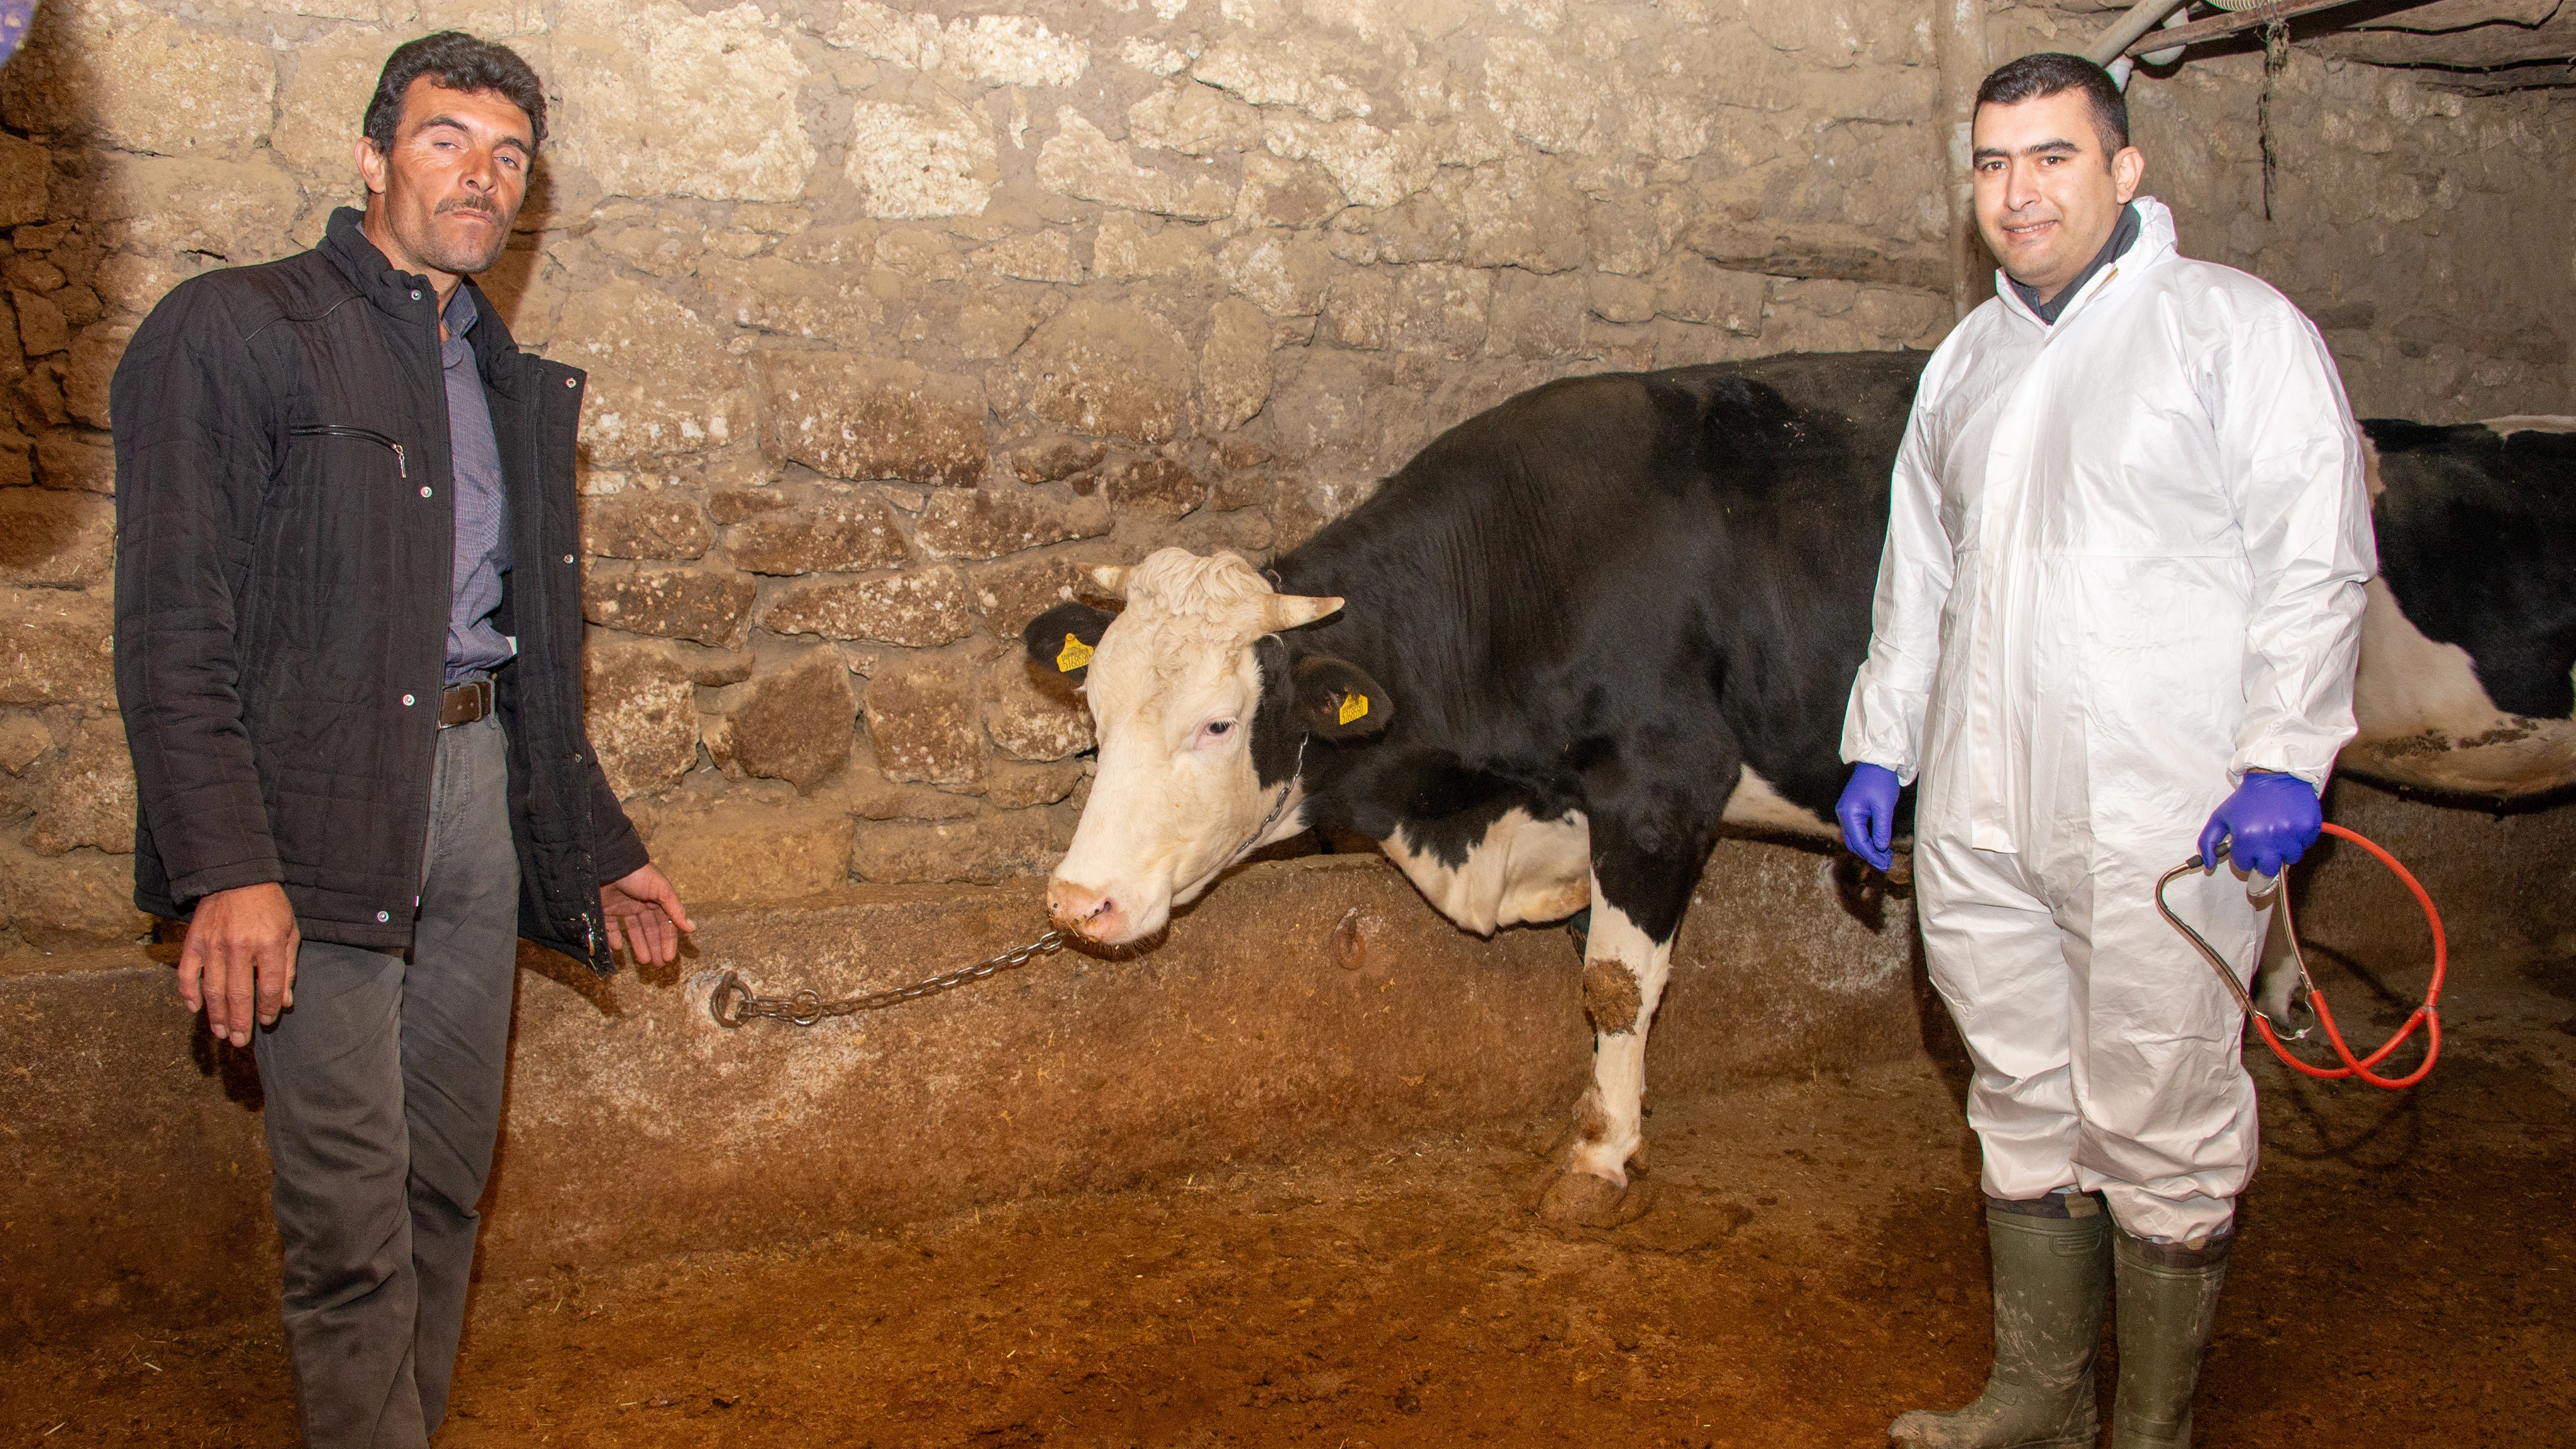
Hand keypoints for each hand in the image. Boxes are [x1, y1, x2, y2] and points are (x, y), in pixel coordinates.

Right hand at [180, 882, 298, 1046]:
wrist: (236, 877)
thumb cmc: (269, 906)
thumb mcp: (289, 931)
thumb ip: (288, 967)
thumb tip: (284, 1002)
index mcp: (267, 943)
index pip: (269, 986)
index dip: (268, 1008)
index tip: (267, 1021)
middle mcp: (238, 947)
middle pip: (239, 995)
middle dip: (241, 1022)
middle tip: (241, 1041)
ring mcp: (212, 946)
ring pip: (212, 991)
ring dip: (217, 1016)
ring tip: (223, 1033)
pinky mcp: (193, 942)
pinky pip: (187, 974)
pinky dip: (188, 994)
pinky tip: (195, 1009)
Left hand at [601, 863, 693, 966]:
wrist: (609, 862)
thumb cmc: (638, 874)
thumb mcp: (661, 890)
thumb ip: (675, 910)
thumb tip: (691, 928)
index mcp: (656, 900)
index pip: (665, 925)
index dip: (668, 941)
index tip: (668, 958)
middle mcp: (640, 904)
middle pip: (650, 930)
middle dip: (654, 946)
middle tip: (657, 965)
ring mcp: (622, 907)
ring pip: (632, 930)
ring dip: (638, 945)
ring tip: (643, 961)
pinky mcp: (605, 909)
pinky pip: (610, 927)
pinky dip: (614, 938)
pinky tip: (618, 948)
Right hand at [1835, 762, 1900, 872]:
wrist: (1877, 761)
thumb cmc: (1880, 781)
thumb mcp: (1884, 807)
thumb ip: (1881, 829)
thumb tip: (1881, 848)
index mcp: (1849, 814)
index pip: (1860, 843)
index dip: (1873, 855)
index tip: (1887, 863)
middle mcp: (1843, 814)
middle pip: (1854, 843)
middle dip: (1870, 855)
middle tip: (1887, 863)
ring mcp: (1846, 812)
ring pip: (1855, 838)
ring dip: (1869, 848)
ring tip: (1886, 855)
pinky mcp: (1852, 809)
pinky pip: (1857, 830)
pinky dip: (1868, 838)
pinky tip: (1880, 842)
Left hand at [2197, 770, 2321, 878]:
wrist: (2275, 775)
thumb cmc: (2247, 798)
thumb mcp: (2221, 817)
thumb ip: (2208, 842)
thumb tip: (2208, 866)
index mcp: (2246, 837)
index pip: (2245, 865)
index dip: (2246, 855)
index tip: (2248, 844)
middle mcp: (2270, 839)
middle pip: (2268, 871)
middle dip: (2264, 861)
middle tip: (2264, 844)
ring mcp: (2292, 835)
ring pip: (2290, 859)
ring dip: (2284, 850)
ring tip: (2277, 830)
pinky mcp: (2309, 828)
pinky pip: (2306, 845)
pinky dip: (2300, 838)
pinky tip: (2291, 823)